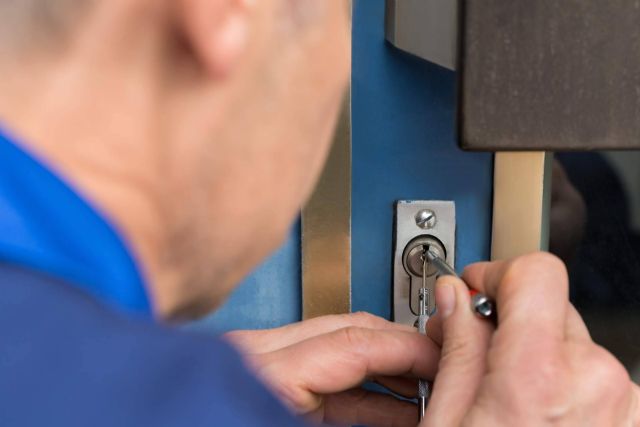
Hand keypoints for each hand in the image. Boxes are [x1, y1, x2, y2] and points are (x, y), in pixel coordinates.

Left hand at [225, 312, 439, 426]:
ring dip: (387, 370)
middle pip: (349, 330)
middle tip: (440, 369)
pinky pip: (324, 378)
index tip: (441, 359)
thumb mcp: (280, 422)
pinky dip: (363, 390)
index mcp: (263, 370)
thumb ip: (350, 421)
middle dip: (402, 349)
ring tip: (425, 393)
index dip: (406, 349)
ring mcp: (260, 365)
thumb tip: (398, 418)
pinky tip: (393, 409)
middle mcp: (259, 355)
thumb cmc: (210, 419)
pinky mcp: (265, 385)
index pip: (352, 341)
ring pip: (340, 349)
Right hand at [422, 252, 639, 425]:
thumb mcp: (445, 421)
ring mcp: (624, 404)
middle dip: (510, 322)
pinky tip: (539, 416)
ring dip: (538, 357)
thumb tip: (456, 297)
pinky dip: (564, 385)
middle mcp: (597, 381)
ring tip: (509, 399)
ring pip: (571, 343)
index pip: (536, 271)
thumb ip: (457, 347)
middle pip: (550, 307)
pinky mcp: (632, 419)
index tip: (476, 289)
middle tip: (477, 354)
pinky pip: (594, 376)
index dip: (497, 273)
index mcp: (540, 375)